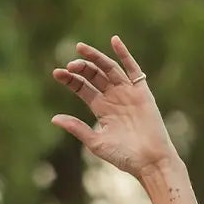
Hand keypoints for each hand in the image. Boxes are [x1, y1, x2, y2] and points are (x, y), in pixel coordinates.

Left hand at [51, 37, 176, 180]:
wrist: (150, 161)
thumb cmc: (124, 156)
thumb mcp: (96, 142)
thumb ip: (77, 128)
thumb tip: (54, 119)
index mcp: (101, 109)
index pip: (82, 87)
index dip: (70, 79)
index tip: (57, 73)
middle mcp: (113, 98)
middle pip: (94, 75)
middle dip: (81, 68)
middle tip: (70, 65)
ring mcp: (128, 93)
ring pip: (109, 69)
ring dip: (96, 58)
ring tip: (81, 49)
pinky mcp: (142, 92)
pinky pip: (133, 69)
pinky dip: (124, 55)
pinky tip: (114, 41)